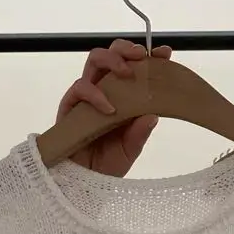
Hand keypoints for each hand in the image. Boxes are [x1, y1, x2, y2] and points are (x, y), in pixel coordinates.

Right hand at [56, 39, 172, 174]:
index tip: (164, 54)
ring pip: (94, 62)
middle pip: (111, 55)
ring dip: (111, 61)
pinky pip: (80, 88)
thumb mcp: (131, 149)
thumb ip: (140, 133)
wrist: (83, 183)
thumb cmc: (107, 165)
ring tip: (126, 73)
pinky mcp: (70, 106)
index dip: (148, 58)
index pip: (134, 68)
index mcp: (123, 97)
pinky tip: (109, 108)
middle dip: (126, 49)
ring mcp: (86, 96)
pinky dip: (96, 94)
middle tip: (140, 56)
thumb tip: (154, 114)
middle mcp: (105, 91)